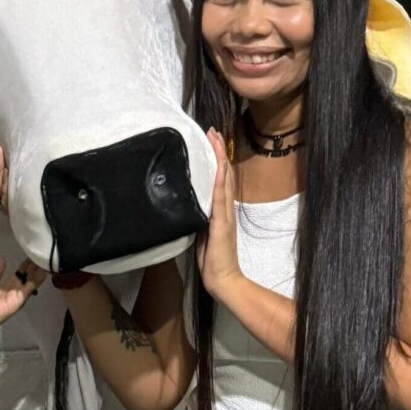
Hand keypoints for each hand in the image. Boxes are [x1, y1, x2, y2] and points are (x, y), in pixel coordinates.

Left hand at [0, 257, 47, 332]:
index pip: (21, 273)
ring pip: (31, 280)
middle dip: (35, 265)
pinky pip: (29, 288)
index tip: (32, 253)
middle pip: (28, 276)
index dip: (27, 264)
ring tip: (45, 259)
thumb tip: (0, 258)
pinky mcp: (18, 300)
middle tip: (41, 252)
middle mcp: (16, 290)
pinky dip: (36, 280)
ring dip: (38, 270)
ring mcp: (18, 295)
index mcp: (9, 286)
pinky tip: (43, 272)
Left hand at [196, 128, 240, 293]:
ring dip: (220, 158)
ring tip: (215, 138)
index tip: (211, 139)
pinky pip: (220, 199)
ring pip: (223, 180)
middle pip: (224, 173)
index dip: (217, 158)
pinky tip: (218, 167)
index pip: (219, 179)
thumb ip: (198, 215)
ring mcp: (225, 214)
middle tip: (213, 130)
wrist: (223, 279)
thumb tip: (186, 202)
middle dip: (219, 151)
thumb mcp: (201, 231)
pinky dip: (219, 181)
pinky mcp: (221, 224)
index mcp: (220, 210)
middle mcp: (225, 208)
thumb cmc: (211, 259)